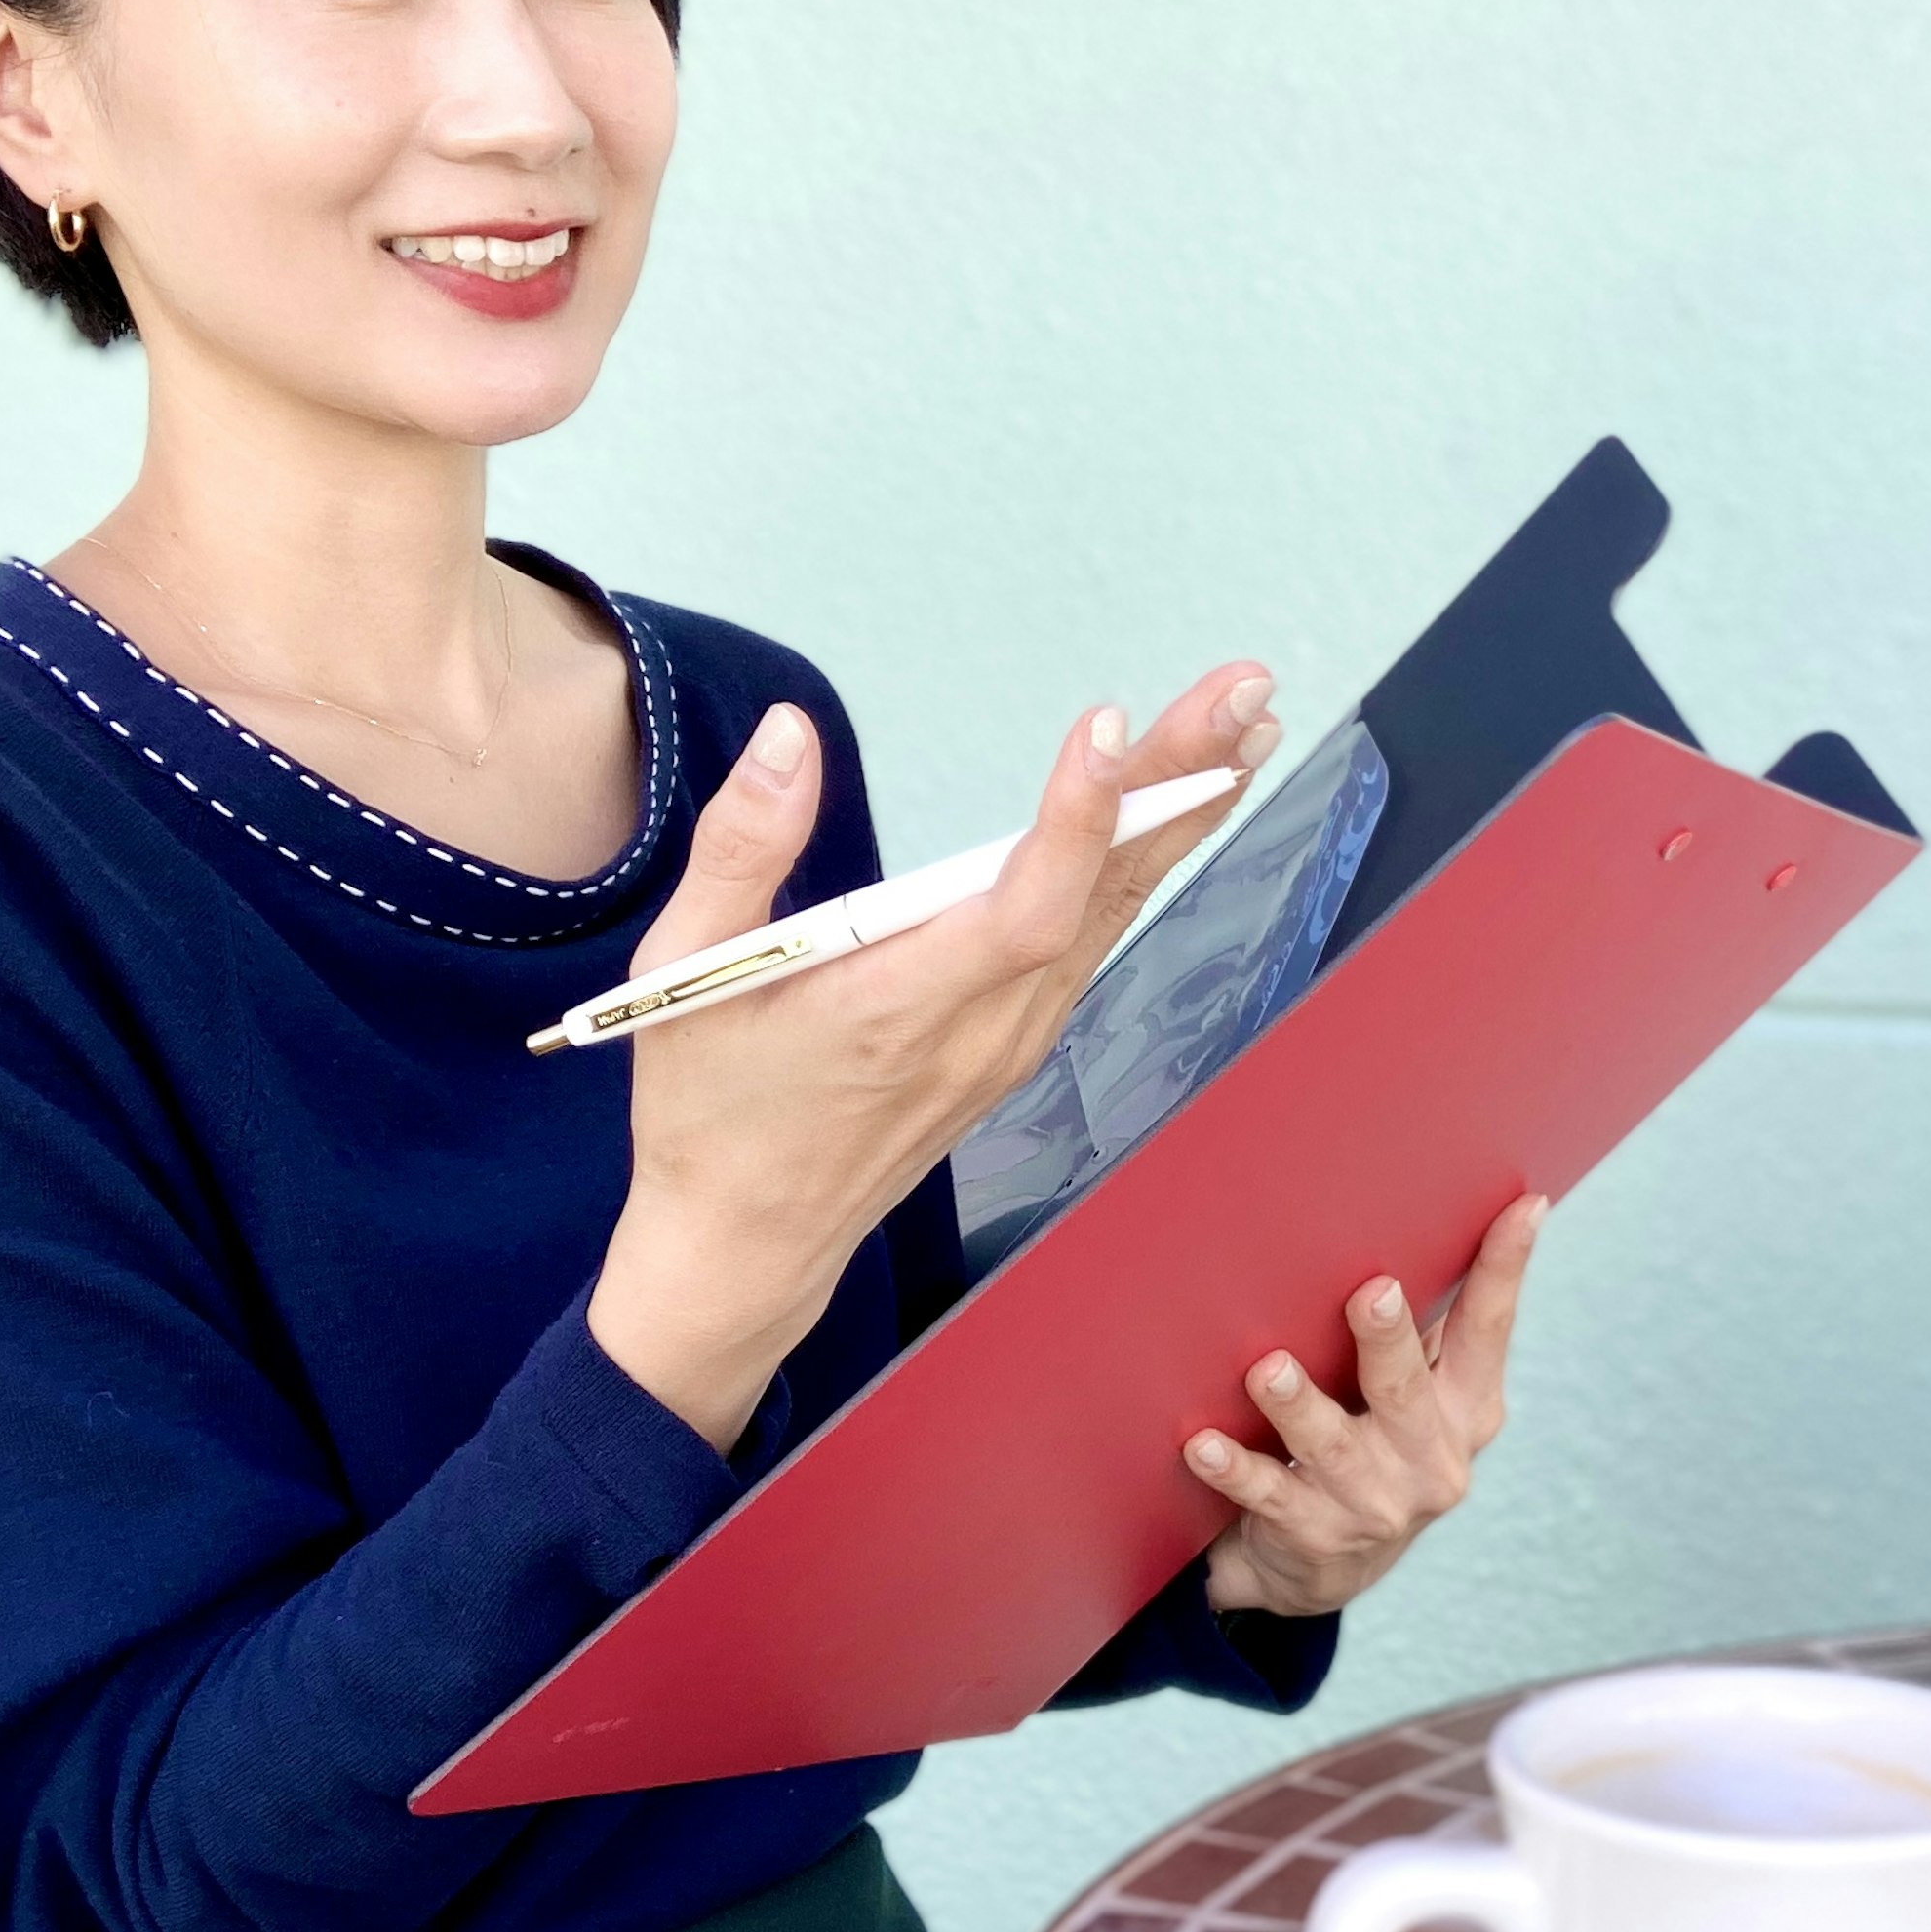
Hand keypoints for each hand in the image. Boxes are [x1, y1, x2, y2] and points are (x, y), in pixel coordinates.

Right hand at [591, 667, 1280, 1446]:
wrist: (748, 1243)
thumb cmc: (708, 1109)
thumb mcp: (685, 975)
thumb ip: (740, 848)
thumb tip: (790, 734)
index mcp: (897, 1010)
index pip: (1023, 914)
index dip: (1075, 821)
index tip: (1106, 725)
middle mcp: (982, 1028)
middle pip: (1101, 892)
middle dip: (1178, 780)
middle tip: (1245, 688)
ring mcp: (1013, 1038)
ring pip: (1114, 908)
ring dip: (1182, 809)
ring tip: (1245, 716)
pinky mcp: (1018, 1038)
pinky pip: (1097, 932)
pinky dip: (1145, 856)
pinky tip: (1184, 799)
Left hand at [1184, 1195, 1543, 1616]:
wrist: (1326, 1568)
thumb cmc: (1375, 1447)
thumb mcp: (1420, 1399)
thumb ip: (1426, 1333)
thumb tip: (1420, 1216)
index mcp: (1467, 1408)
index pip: (1489, 1330)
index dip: (1505, 1269)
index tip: (1524, 1207)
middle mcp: (1430, 1458)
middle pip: (1405, 1391)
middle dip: (1387, 1342)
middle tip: (1373, 1293)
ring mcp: (1373, 1503)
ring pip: (1332, 1446)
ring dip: (1299, 1407)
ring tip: (1270, 1371)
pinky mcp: (1312, 1534)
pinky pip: (1267, 1494)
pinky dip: (1234, 1469)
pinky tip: (1203, 1445)